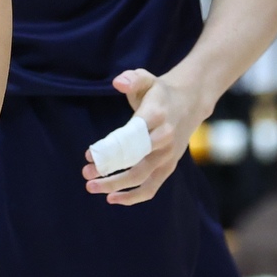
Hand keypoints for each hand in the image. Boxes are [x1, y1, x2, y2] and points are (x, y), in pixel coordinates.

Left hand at [83, 68, 204, 205]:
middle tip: (85, 174)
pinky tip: (113, 198)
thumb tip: (118, 83)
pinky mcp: (169, 166)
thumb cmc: (160, 91)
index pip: (130, 137)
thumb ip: (132, 78)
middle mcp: (163, 138)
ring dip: (115, 186)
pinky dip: (133, 197)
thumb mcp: (147, 78)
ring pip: (141, 178)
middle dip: (108, 171)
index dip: (109, 149)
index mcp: (156, 116)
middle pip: (134, 161)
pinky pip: (152, 188)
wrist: (191, 101)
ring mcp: (168, 155)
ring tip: (92, 187)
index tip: (89, 155)